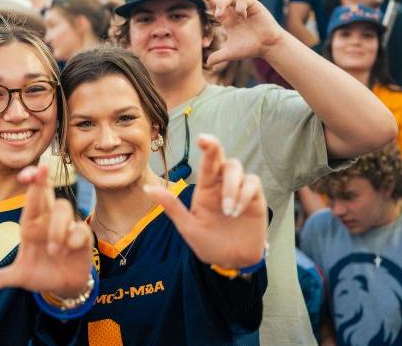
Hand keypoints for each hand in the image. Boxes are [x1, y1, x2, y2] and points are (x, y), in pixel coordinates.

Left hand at [0, 164, 93, 297]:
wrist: (64, 285)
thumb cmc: (40, 272)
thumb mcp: (19, 276)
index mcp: (31, 223)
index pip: (31, 196)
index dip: (30, 180)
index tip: (24, 173)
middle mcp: (48, 219)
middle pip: (48, 191)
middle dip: (44, 178)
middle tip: (42, 168)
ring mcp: (67, 225)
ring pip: (63, 209)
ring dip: (57, 228)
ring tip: (53, 250)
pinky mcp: (83, 236)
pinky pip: (79, 229)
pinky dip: (73, 238)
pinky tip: (68, 250)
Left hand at [143, 134, 267, 267]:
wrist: (231, 262)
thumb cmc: (208, 243)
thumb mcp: (188, 226)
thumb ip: (171, 206)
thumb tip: (147, 188)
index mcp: (205, 189)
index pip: (206, 164)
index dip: (206, 148)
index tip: (202, 138)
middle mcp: (222, 186)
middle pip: (223, 159)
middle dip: (216, 149)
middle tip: (209, 144)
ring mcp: (240, 191)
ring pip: (237, 170)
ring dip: (231, 186)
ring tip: (228, 211)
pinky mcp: (255, 200)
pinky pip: (252, 184)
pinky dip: (244, 194)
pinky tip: (237, 211)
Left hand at [196, 0, 285, 66]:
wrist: (268, 46)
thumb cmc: (251, 48)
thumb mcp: (231, 53)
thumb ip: (219, 56)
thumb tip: (208, 63)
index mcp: (227, 18)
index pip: (214, 6)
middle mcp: (234, 10)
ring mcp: (244, 6)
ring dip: (222, 3)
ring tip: (218, 15)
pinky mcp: (254, 5)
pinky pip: (243, 0)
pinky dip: (239, 6)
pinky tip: (242, 16)